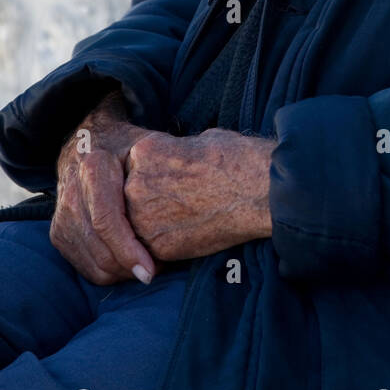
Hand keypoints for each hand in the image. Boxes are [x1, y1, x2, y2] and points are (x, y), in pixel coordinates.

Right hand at [50, 88, 164, 285]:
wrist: (86, 141)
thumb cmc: (126, 147)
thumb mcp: (145, 145)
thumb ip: (160, 168)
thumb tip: (189, 195)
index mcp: (94, 168)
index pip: (107, 221)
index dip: (128, 250)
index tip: (151, 270)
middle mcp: (71, 193)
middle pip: (100, 249)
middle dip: (130, 268)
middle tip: (159, 270)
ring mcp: (61, 215)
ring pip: (92, 263)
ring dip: (122, 273)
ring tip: (148, 265)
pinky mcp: (58, 232)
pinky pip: (84, 266)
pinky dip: (109, 272)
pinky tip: (129, 263)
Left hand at [124, 128, 274, 262]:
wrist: (259, 191)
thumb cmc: (237, 159)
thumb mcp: (198, 141)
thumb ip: (173, 154)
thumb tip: (174, 163)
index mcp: (142, 152)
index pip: (134, 169)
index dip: (154, 177)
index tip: (175, 182)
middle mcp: (134, 184)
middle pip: (130, 198)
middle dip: (150, 203)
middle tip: (181, 203)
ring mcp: (143, 217)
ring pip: (137, 225)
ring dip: (154, 225)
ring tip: (187, 220)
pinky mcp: (159, 245)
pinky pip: (151, 248)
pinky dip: (167, 244)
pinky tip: (191, 233)